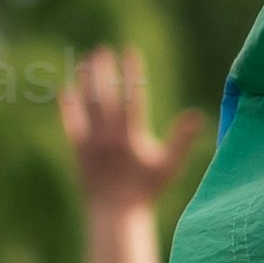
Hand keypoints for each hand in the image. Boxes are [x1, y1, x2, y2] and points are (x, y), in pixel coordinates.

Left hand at [57, 44, 205, 220]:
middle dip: (104, 71)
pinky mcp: (78, 150)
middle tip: (102, 49)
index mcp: (131, 138)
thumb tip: (197, 116)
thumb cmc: (146, 190)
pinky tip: (66, 89)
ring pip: (86, 106)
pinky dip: (69, 106)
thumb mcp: (168, 166)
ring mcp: (91, 143)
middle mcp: (109, 137)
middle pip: (105, 96)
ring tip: (84, 62)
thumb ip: (182, 140)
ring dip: (85, 83)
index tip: (130, 52)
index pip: (132, 96)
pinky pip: (71, 122)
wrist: (115, 213)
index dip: (132, 72)